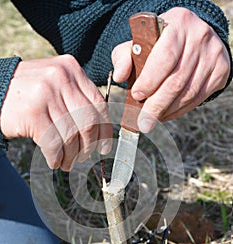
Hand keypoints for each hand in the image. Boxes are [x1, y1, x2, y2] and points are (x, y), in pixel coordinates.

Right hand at [0, 55, 111, 170]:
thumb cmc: (28, 94)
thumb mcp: (54, 84)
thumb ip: (76, 98)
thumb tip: (100, 130)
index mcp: (71, 68)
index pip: (99, 103)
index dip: (105, 130)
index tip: (104, 147)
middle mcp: (60, 77)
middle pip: (88, 121)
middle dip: (88, 146)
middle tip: (82, 158)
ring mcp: (45, 93)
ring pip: (71, 135)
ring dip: (70, 156)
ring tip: (66, 163)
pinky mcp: (32, 112)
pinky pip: (54, 143)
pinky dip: (56, 158)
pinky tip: (54, 161)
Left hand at [112, 7, 230, 131]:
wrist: (190, 38)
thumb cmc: (157, 43)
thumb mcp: (137, 43)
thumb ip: (123, 57)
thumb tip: (120, 76)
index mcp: (178, 23)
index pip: (165, 58)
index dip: (150, 81)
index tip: (137, 96)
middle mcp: (199, 36)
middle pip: (177, 81)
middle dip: (156, 106)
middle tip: (143, 122)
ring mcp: (213, 54)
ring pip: (188, 93)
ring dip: (167, 111)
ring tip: (151, 119)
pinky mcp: (220, 71)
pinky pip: (198, 98)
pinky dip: (180, 111)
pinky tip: (166, 114)